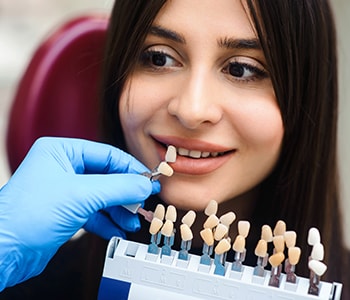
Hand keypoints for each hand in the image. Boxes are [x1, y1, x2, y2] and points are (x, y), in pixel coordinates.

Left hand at [0, 137, 159, 289]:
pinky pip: (94, 213)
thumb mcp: (81, 195)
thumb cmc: (26, 216)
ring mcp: (64, 192)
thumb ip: (118, 187)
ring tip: (133, 220)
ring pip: (102, 196)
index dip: (130, 168)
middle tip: (143, 202)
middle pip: (106, 176)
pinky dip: (108, 221)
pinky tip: (118, 229)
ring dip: (119, 210)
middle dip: (125, 193)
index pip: (107, 154)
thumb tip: (144, 185)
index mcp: (61, 152)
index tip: (148, 180)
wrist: (3, 253)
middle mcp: (63, 169)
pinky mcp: (65, 213)